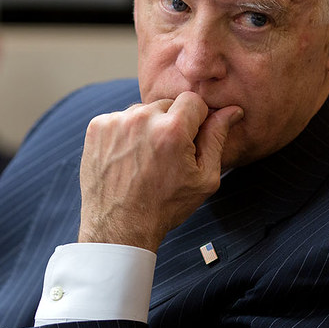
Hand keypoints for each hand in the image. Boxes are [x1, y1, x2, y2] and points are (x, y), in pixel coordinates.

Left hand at [78, 92, 242, 251]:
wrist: (119, 227)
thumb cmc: (165, 206)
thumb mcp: (204, 178)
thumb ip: (217, 139)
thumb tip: (232, 110)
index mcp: (172, 129)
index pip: (193, 100)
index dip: (196, 119)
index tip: (191, 140)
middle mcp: (142, 118)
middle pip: (167, 104)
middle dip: (172, 124)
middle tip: (167, 155)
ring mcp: (116, 121)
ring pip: (143, 111)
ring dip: (148, 127)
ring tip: (145, 159)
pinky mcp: (97, 127)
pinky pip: (121, 119)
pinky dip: (126, 133)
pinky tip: (128, 158)